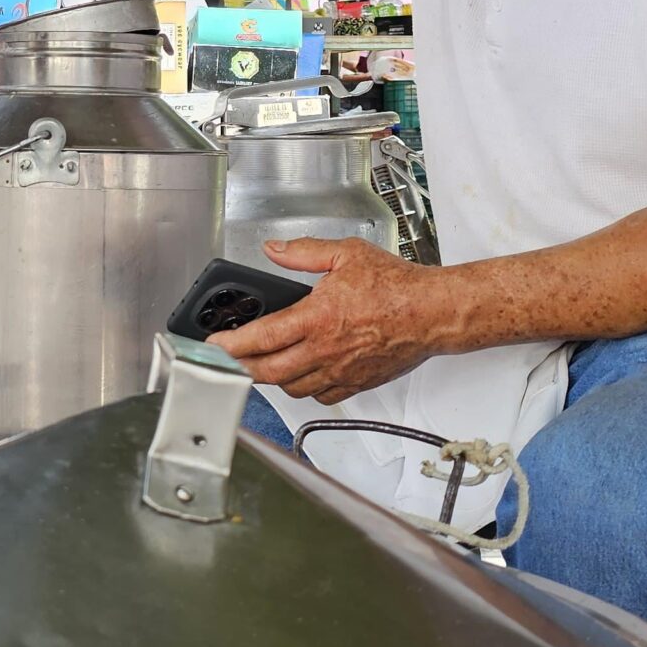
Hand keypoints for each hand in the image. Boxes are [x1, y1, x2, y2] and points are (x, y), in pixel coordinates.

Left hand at [209, 238, 444, 405]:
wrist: (433, 312)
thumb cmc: (397, 285)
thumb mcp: (346, 254)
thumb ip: (303, 253)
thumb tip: (273, 250)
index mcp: (318, 317)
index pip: (263, 337)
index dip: (231, 345)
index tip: (213, 346)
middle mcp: (326, 350)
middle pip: (269, 372)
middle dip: (242, 368)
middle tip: (228, 360)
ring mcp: (340, 371)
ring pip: (292, 387)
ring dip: (272, 378)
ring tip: (263, 362)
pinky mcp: (356, 384)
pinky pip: (320, 396)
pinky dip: (304, 388)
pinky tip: (301, 373)